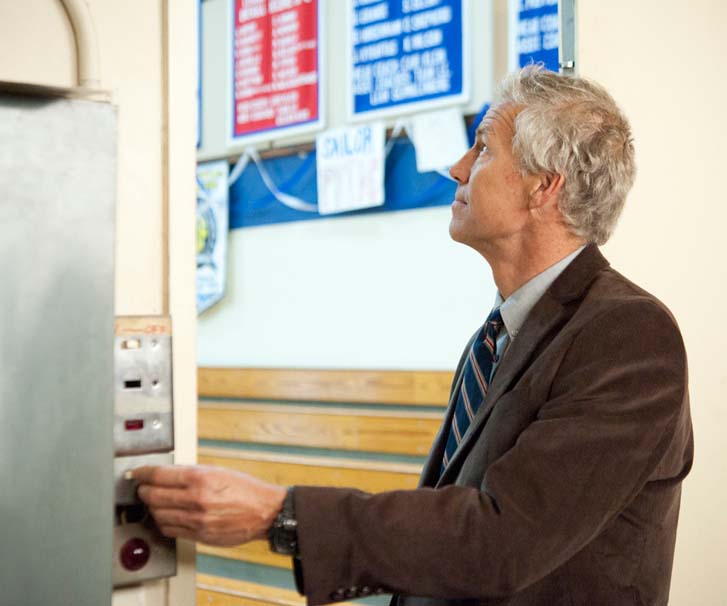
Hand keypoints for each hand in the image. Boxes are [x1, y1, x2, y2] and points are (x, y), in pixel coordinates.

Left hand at [132, 464, 286, 545]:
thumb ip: (191, 473)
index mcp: (201, 478)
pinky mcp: (198, 535)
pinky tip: (165, 516)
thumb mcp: (218, 471)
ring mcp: (196, 519)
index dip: (142, 473)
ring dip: (152, 507)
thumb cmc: (245, 490)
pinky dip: (163, 522)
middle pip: (154, 495)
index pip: (159, 475)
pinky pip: (170, 530)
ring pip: (158, 514)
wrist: (264, 512)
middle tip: (143, 487)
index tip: (137, 473)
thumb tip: (166, 474)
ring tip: (154, 502)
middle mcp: (196, 498)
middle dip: (144, 490)